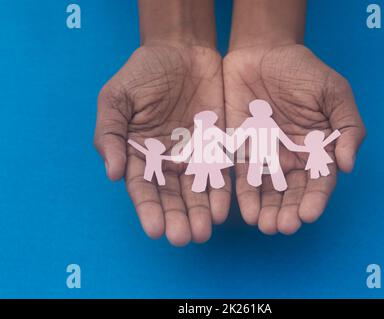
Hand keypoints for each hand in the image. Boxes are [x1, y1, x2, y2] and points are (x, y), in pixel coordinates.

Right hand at [94, 45, 229, 245]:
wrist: (182, 51)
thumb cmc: (143, 73)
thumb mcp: (117, 98)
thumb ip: (110, 133)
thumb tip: (110, 172)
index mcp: (139, 155)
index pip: (142, 189)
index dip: (148, 210)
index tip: (155, 229)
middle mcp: (166, 162)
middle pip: (171, 198)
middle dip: (177, 219)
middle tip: (183, 238)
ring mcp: (193, 157)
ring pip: (197, 192)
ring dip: (199, 213)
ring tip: (203, 231)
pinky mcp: (217, 148)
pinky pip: (220, 174)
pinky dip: (221, 192)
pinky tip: (222, 210)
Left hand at [224, 44, 365, 234]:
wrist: (263, 53)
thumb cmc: (303, 71)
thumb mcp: (334, 93)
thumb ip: (348, 127)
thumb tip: (349, 165)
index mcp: (318, 148)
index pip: (320, 180)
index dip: (315, 198)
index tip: (308, 214)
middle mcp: (293, 158)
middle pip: (292, 192)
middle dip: (288, 211)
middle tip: (282, 226)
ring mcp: (266, 156)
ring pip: (268, 191)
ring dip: (267, 210)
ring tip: (265, 226)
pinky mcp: (241, 150)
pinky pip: (242, 176)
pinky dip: (244, 195)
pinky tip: (245, 212)